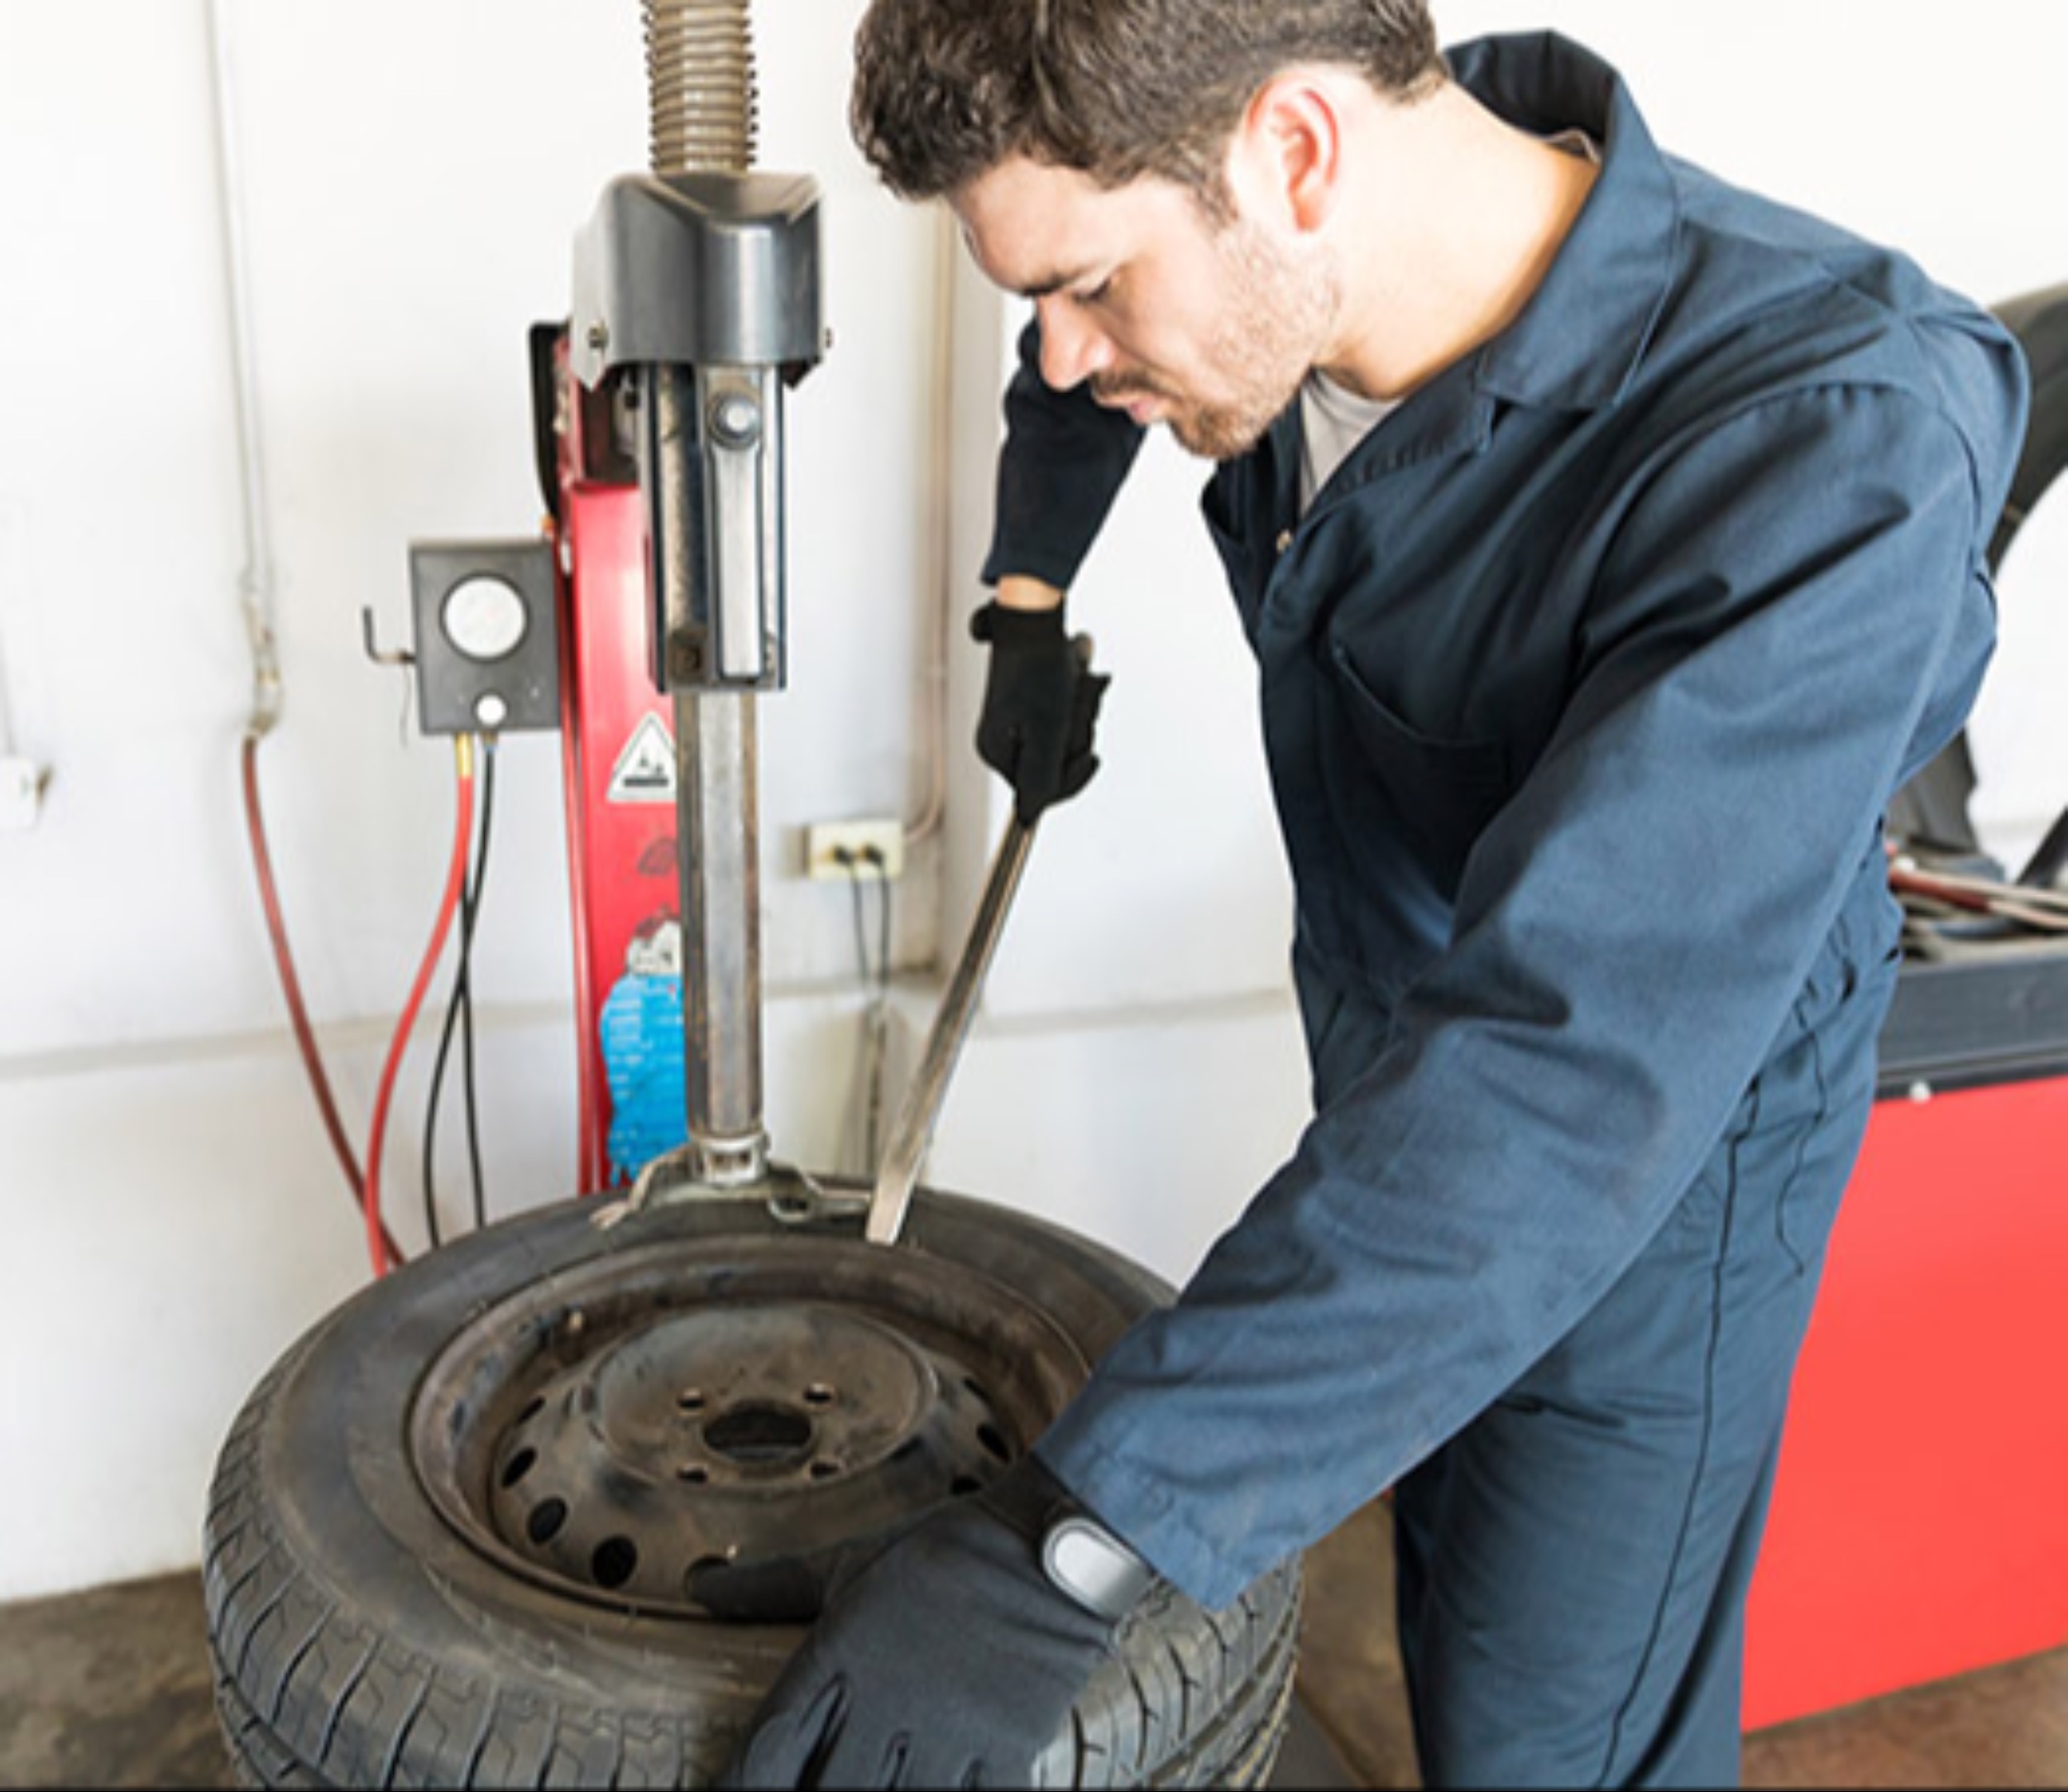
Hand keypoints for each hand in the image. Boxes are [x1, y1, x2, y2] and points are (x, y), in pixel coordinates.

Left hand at [721, 1456, 1140, 1787]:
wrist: (1055, 1543)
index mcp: (841, 1654)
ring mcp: (948, 1731)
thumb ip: (773, 1586)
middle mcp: (887, 1701)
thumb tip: (699, 1588)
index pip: (766, 1746)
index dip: (738, 1787)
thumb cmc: (945, 1550)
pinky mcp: (1006, 1750)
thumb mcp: (853, 1559)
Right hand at [970, 598, 1109, 823]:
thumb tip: (1029, 820)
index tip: (1091, 756)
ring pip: (1065, 738)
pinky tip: (1077, 678)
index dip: (1072, 776)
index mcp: (996, 751)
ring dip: (1080, 712)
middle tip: (1075, 703)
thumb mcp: (1046, 732)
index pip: (1041, 791)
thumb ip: (1040, 779)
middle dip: (1076, 734)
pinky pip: (1064, 716)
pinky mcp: (1032, 701)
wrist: (1035, 614)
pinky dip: (1076, 699)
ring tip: (1077, 683)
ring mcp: (1018, 719)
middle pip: (1056, 762)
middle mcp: (1003, 739)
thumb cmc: (1040, 669)